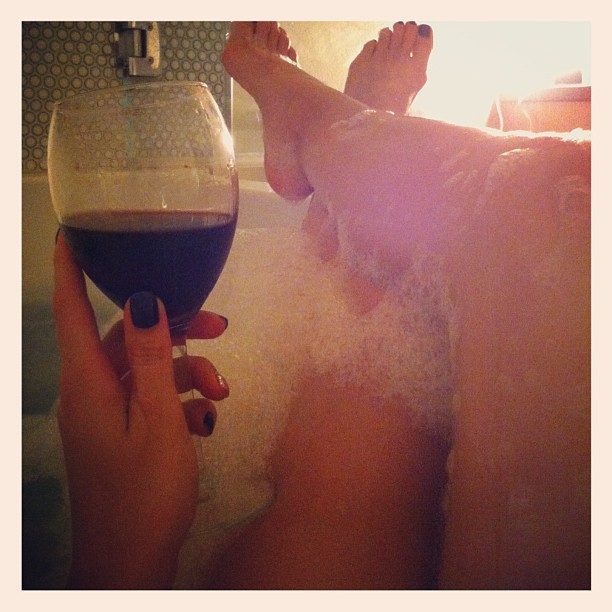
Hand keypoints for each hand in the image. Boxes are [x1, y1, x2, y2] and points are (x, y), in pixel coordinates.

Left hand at [53, 235, 227, 587]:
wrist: (130, 564)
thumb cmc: (143, 493)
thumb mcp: (158, 420)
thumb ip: (151, 359)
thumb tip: (143, 300)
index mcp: (88, 383)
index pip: (71, 310)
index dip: (72, 269)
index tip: (75, 232)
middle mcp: (90, 391)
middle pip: (126, 337)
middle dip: (175, 327)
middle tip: (220, 325)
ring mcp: (106, 414)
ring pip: (146, 368)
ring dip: (187, 372)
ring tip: (222, 391)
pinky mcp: (122, 432)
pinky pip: (150, 397)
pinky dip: (180, 399)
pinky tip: (207, 418)